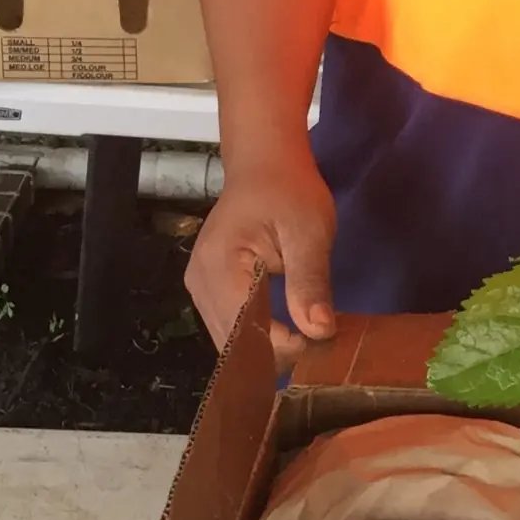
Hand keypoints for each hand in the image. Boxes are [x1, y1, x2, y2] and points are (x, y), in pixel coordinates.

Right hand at [185, 150, 338, 360]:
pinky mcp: (207, 291)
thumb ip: (310, 281)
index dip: (284, 347)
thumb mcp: (310, 232)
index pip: (245, 329)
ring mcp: (198, 289)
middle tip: (318, 349)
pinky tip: (285, 333)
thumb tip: (319, 332)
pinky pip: (229, 327)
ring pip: (229, 341)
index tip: (321, 344)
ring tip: (305, 343)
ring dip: (265, 349)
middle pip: (232, 343)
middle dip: (275, 354)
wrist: (264, 166)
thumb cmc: (289, 192)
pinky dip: (256, 336)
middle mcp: (199, 283)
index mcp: (220, 266)